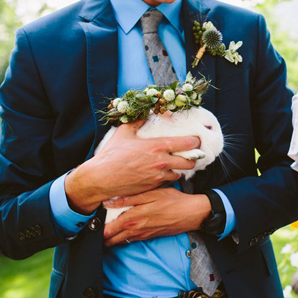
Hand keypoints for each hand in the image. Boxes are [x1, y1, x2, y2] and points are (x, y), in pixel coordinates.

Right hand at [65, 120, 200, 213]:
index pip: (187, 143)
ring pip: (179, 174)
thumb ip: (137, 121)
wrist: (101, 179)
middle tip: (190, 154)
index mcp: (157, 147)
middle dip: (192, 158)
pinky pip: (167, 182)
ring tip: (175, 164)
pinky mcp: (153, 186)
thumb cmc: (111, 155)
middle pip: (190, 163)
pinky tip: (161, 173)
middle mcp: (161, 162)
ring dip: (179, 170)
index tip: (196, 139)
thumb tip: (146, 111)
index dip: (195, 141)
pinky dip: (167, 177)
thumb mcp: (124, 132)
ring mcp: (158, 176)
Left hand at [102, 188, 210, 246]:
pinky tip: (122, 231)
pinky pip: (132, 239)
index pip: (107, 229)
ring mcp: (143, 235)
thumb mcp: (151, 194)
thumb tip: (108, 202)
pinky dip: (124, 237)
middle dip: (101, 237)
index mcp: (132, 218)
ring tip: (102, 234)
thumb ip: (129, 198)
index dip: (96, 229)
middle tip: (92, 231)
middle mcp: (135, 230)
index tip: (88, 225)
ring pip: (121, 240)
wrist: (192, 213)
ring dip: (111, 238)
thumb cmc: (173, 201)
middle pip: (111, 239)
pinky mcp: (150, 236)